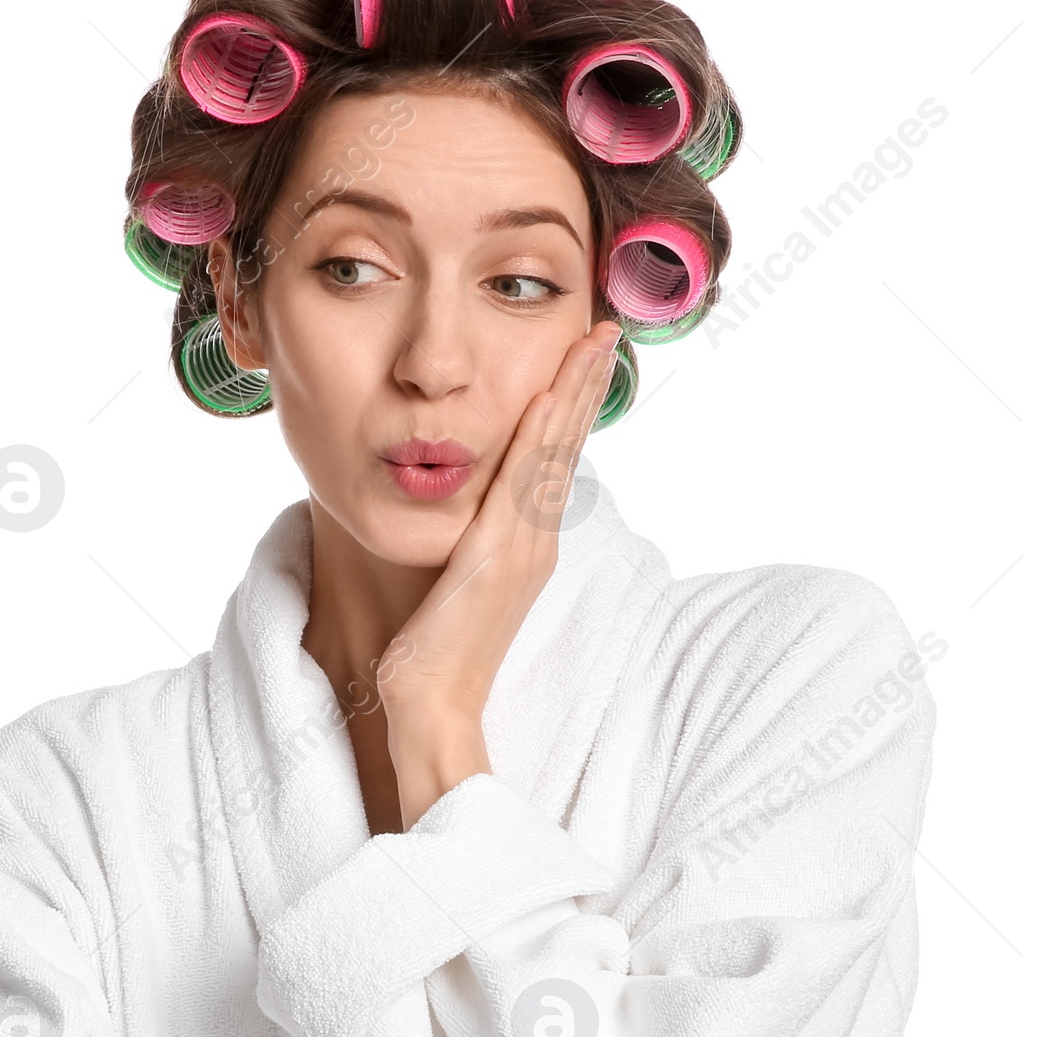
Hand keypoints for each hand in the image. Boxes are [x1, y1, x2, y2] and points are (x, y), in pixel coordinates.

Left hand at [379, 322, 622, 824]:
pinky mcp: (497, 558)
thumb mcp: (457, 582)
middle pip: (567, 447)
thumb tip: (467, 514)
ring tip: (592, 344)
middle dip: (585, 385)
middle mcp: (535, 542)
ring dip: (573, 395)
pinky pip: (522, 486)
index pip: (555, 460)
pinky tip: (545, 399)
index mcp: (528, 545)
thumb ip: (471, 543)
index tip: (583, 357)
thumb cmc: (434, 652)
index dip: (572, 406)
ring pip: (554, 456)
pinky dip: (538, 439)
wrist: (432, 706)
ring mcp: (522, 549)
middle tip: (605, 330)